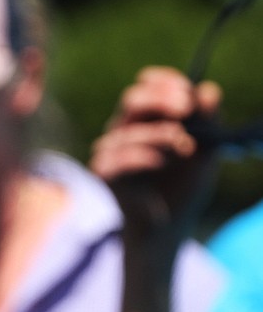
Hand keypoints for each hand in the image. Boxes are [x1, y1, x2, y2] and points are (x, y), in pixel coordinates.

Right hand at [90, 66, 221, 239]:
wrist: (167, 227)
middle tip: (185, 110)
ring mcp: (111, 152)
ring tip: (184, 148)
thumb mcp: (205, 151)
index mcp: (148, 119)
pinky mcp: (103, 174)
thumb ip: (208, 121)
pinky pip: (115, 158)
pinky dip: (140, 157)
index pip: (148, 87)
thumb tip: (207, 90)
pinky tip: (159, 162)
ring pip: (126, 130)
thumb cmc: (183, 187)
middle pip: (131, 99)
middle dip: (160, 100)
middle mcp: (126, 131)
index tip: (188, 95)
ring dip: (159, 135)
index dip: (166, 83)